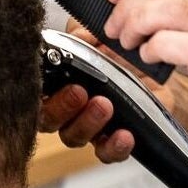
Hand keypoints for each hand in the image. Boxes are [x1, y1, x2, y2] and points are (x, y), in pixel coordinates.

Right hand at [38, 23, 175, 163]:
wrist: (153, 64)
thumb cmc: (118, 49)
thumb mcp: (97, 34)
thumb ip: (79, 34)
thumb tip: (72, 39)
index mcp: (55, 82)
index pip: (34, 94)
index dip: (36, 94)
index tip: (47, 81)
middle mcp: (66, 108)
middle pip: (48, 120)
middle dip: (62, 108)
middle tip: (79, 92)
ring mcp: (88, 127)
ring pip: (74, 137)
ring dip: (87, 124)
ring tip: (105, 106)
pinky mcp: (113, 139)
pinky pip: (107, 153)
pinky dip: (113, 148)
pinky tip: (124, 135)